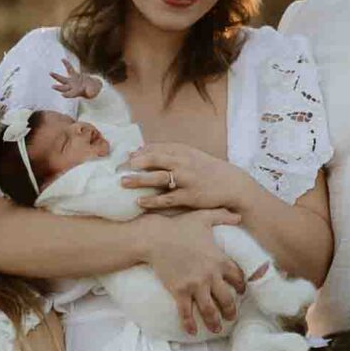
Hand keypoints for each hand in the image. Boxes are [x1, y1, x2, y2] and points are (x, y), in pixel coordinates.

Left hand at [50, 65, 101, 100]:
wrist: (92, 87)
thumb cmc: (92, 91)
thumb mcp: (92, 92)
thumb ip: (90, 92)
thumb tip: (88, 92)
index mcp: (76, 93)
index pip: (71, 94)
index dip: (68, 95)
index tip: (63, 95)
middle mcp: (72, 88)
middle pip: (64, 88)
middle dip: (58, 88)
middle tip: (52, 87)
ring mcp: (72, 82)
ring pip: (63, 79)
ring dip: (56, 76)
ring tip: (50, 73)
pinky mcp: (74, 75)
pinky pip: (70, 69)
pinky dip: (67, 64)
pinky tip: (62, 59)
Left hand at [124, 144, 250, 214]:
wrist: (232, 184)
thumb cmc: (206, 170)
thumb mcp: (189, 156)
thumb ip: (166, 153)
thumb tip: (138, 151)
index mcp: (182, 151)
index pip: (155, 149)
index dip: (137, 154)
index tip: (121, 159)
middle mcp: (183, 163)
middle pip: (155, 159)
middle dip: (135, 163)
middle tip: (117, 169)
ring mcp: (187, 179)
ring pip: (159, 178)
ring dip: (140, 180)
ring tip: (123, 183)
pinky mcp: (190, 196)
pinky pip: (168, 198)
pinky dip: (153, 200)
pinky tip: (140, 202)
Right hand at [140, 213, 246, 335]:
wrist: (155, 237)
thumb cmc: (179, 226)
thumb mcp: (204, 217)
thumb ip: (223, 216)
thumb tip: (239, 216)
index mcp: (219, 260)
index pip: (237, 277)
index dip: (241, 286)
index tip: (241, 292)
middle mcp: (210, 276)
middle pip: (226, 299)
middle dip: (230, 311)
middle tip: (231, 317)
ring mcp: (195, 286)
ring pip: (209, 310)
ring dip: (214, 322)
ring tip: (217, 330)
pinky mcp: (179, 292)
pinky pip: (186, 312)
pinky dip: (189, 324)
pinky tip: (191, 332)